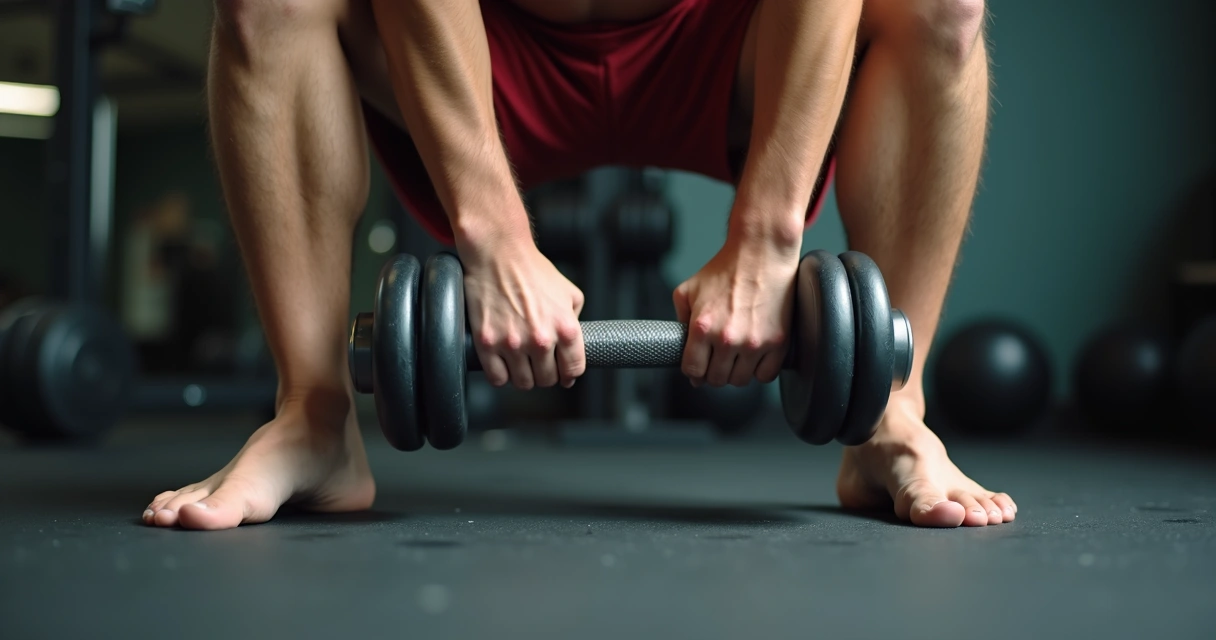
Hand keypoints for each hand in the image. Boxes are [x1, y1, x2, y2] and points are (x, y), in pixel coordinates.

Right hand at [461, 243, 584, 389]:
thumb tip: (573, 346)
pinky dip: (500, 375)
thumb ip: (575, 320)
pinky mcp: (487, 343)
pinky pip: (497, 378)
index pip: (573, 370)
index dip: (568, 374)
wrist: (498, 253)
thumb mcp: (568, 292)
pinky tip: (502, 363)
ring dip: (522, 376)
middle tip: (537, 363)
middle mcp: (541, 339)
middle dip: (544, 374)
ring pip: (523, 383)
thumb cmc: (532, 270)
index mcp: (565, 328)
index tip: (562, 374)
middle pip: (547, 380)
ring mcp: (513, 343)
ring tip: (519, 362)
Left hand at [673, 235, 799, 387]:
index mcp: (702, 327)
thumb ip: (680, 316)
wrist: (762, 252)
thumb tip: (681, 342)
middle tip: (718, 359)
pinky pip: (766, 375)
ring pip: (740, 380)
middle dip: (713, 372)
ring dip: (736, 372)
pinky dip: (760, 370)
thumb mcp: (689, 288)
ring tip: (736, 356)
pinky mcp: (777, 342)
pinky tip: (755, 356)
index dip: (693, 371)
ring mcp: (754, 343)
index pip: (692, 370)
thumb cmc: (728, 267)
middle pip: (716, 379)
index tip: (698, 367)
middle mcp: (727, 338)